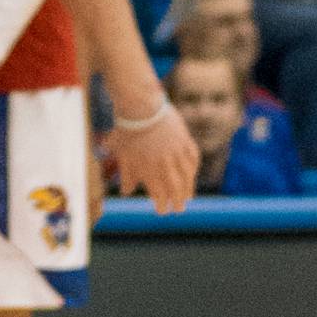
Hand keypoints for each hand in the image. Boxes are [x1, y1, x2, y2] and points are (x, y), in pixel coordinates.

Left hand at [109, 94, 198, 212]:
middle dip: (178, 202)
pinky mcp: (184, 138)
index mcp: (150, 171)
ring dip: (189, 188)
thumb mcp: (122, 155)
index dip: (162, 206)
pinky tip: (192, 172)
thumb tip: (126, 192)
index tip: (162, 210)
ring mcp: (177, 151)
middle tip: (180, 209)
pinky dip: (193, 167)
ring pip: (187, 176)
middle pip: (176, 189)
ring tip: (188, 196)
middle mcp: (166, 165)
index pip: (159, 196)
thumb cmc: (127, 131)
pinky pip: (193, 157)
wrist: (140, 106)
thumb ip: (127, 175)